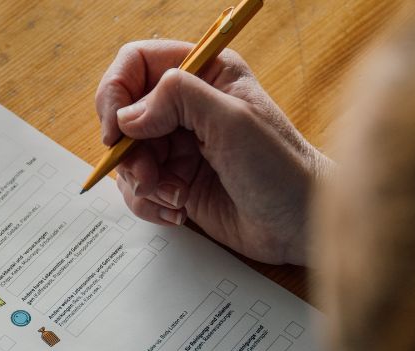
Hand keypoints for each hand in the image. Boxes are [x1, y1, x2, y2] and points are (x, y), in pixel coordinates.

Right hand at [95, 40, 331, 264]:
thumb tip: (128, 115)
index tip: (117, 130)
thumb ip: (179, 100)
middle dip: (128, 151)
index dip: (117, 93)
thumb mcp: (232, 121)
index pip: (137, 63)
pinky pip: (138, 189)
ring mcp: (179, 146)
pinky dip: (149, 203)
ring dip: (141, 182)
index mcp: (205, 72)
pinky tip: (178, 211)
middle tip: (148, 174)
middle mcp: (187, 107)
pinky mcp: (176, 181)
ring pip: (127, 157)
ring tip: (174, 196)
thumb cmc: (281, 167)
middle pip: (124, 115)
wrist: (297, 223)